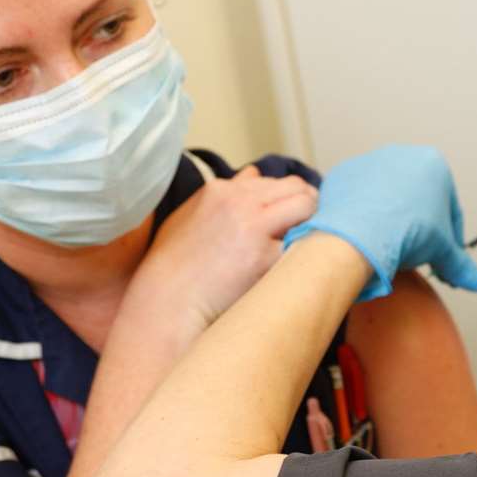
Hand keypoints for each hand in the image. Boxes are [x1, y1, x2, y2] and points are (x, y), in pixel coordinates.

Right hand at [125, 167, 318, 339]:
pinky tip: (290, 265)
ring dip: (311, 222)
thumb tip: (254, 173)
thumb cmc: (174, 266)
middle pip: (296, 188)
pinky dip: (298, 253)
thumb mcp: (190, 218)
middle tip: (305, 227)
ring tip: (303, 242)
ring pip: (306, 205)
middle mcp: (239, 201)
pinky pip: (299, 244)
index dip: (285, 199)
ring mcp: (253, 225)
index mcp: (220, 189)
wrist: (166, 303)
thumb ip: (223, 196)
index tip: (287, 216)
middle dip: (306, 205)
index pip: (272, 181)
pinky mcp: (264, 255)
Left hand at [283, 144, 476, 299]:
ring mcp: (369, 161)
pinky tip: (366, 238)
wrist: (358, 234)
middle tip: (417, 256)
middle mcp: (401, 155)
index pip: (449, 209)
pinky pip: (359, 198)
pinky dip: (364, 217)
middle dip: (419, 228)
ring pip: (388, 198)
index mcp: (433, 163)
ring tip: (389, 249)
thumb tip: (476, 282)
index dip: (450, 240)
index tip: (444, 259)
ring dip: (391, 221)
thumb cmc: (404, 231)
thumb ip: (460, 264)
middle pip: (418, 200)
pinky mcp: (344, 174)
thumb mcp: (442, 251)